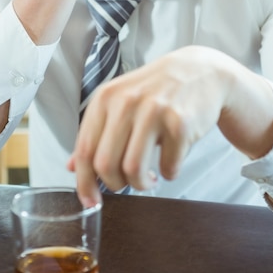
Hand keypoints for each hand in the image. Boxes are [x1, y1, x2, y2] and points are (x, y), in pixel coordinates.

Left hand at [68, 45, 272, 206]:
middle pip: (106, 164)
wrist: (199, 71)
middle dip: (115, 184)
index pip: (84, 149)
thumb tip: (73, 166)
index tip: (90, 201)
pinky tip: (170, 162)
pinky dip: (169, 173)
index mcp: (106, 98)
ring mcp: (154, 111)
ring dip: (141, 184)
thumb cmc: (157, 90)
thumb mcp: (120, 102)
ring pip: (133, 170)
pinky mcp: (180, 122)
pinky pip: (168, 167)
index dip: (84, 183)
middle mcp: (126, 102)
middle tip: (127, 182)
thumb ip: (97, 133)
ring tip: (148, 178)